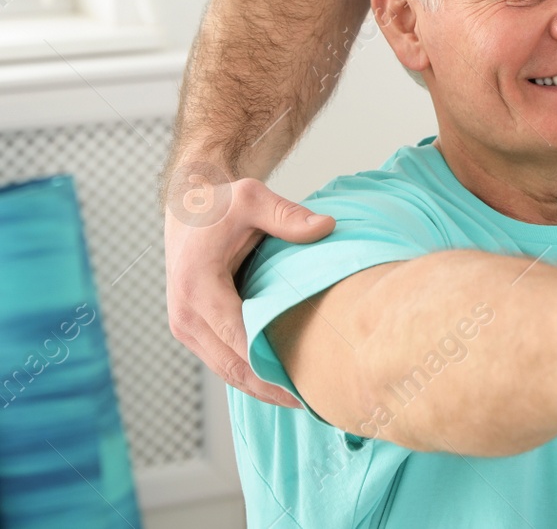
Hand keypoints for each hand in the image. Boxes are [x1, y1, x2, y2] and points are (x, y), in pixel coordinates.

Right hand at [164, 165, 335, 406]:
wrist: (186, 207)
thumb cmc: (220, 204)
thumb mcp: (252, 198)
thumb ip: (287, 216)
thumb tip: (326, 227)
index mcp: (198, 286)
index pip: (237, 336)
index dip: (270, 363)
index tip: (304, 381)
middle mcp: (185, 314)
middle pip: (231, 366)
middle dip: (270, 388)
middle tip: (314, 402)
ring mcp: (186, 326)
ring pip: (226, 371)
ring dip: (261, 389)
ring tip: (304, 401)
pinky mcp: (193, 330)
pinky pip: (223, 361)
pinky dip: (251, 376)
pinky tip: (282, 383)